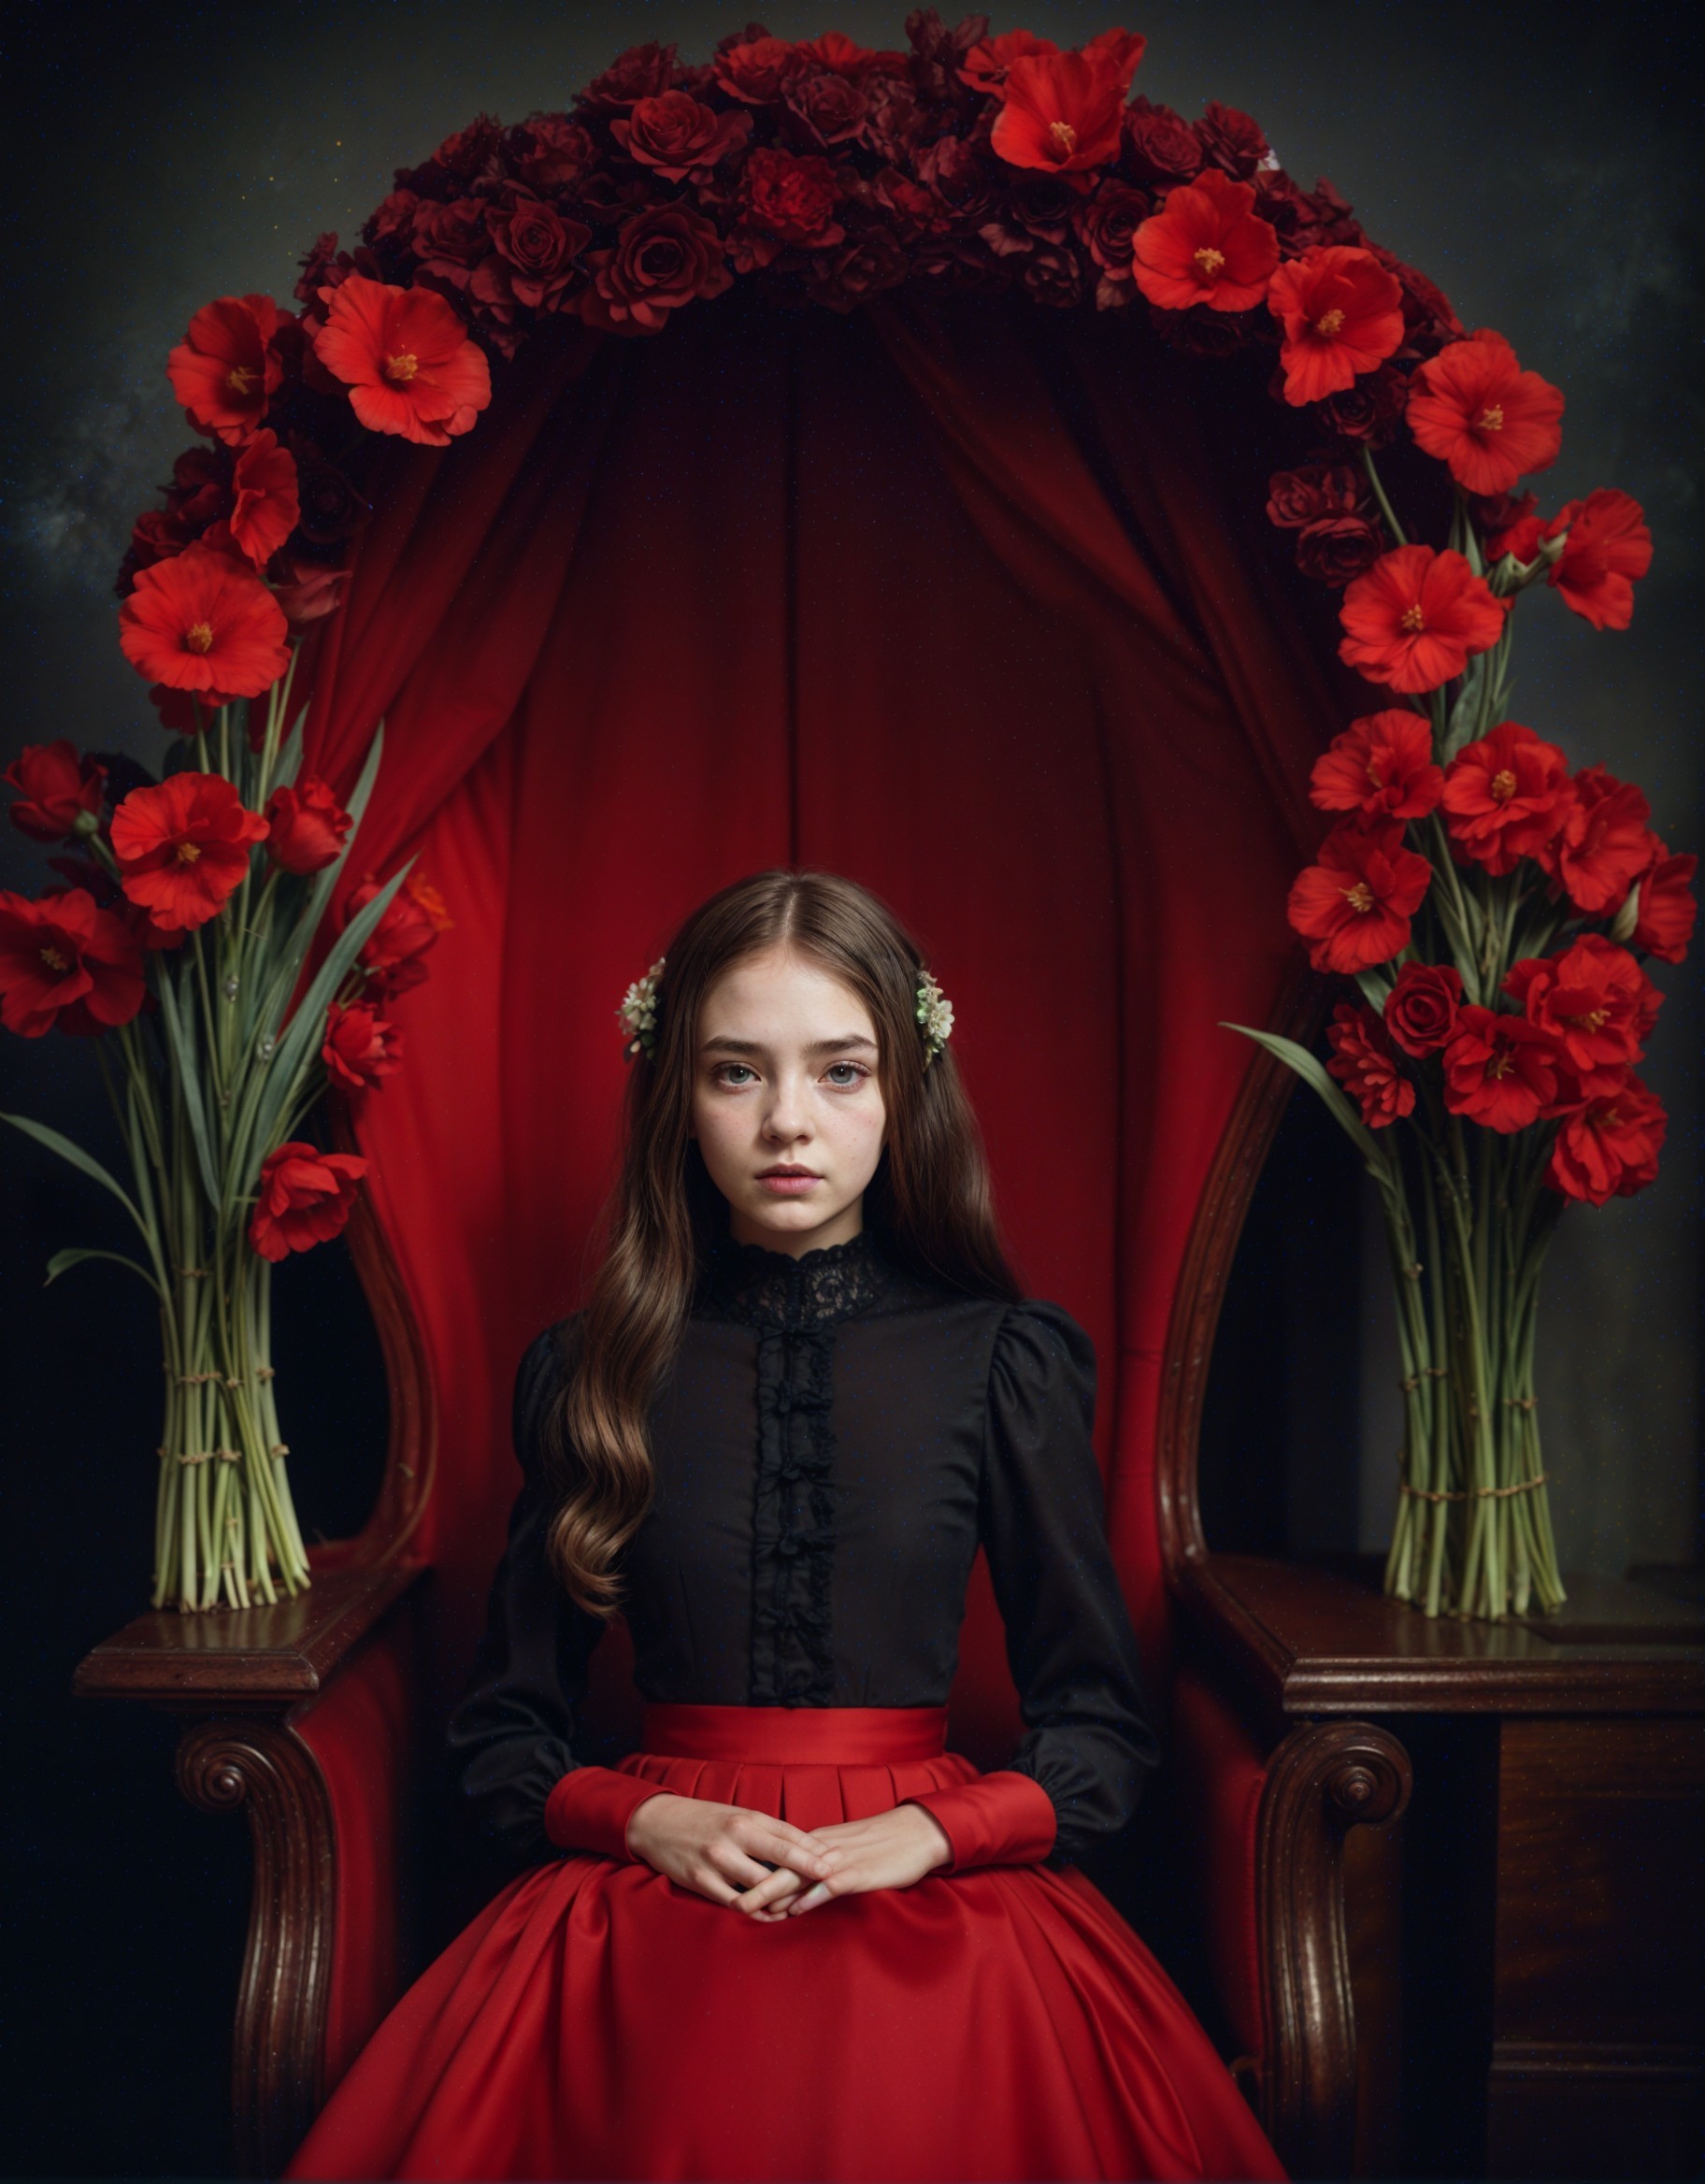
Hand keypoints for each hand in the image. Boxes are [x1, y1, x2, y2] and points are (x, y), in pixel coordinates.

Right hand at [623, 1792, 834, 1911]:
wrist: (658, 1822)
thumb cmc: (705, 1819)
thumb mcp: (737, 1815)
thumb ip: (767, 1831)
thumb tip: (804, 1847)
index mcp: (746, 1817)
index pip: (789, 1835)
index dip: (815, 1850)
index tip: (838, 1858)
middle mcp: (734, 1836)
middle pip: (781, 1859)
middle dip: (808, 1872)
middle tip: (832, 1881)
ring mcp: (717, 1860)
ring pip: (760, 1886)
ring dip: (782, 1899)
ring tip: (800, 1906)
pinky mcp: (700, 1881)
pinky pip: (735, 1904)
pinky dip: (756, 1912)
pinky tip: (769, 1915)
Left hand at [736, 1802, 952, 1919]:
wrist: (916, 1832)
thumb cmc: (880, 1846)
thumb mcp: (843, 1855)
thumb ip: (817, 1870)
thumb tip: (791, 1893)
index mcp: (817, 1842)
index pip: (779, 1859)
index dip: (755, 1876)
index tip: (729, 1889)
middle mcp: (823, 1848)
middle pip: (781, 1867)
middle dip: (753, 1885)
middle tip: (728, 1901)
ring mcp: (841, 1859)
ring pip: (800, 1876)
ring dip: (774, 1892)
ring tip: (749, 1907)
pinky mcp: (860, 1872)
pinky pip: (831, 1885)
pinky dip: (812, 1896)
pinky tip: (797, 1908)